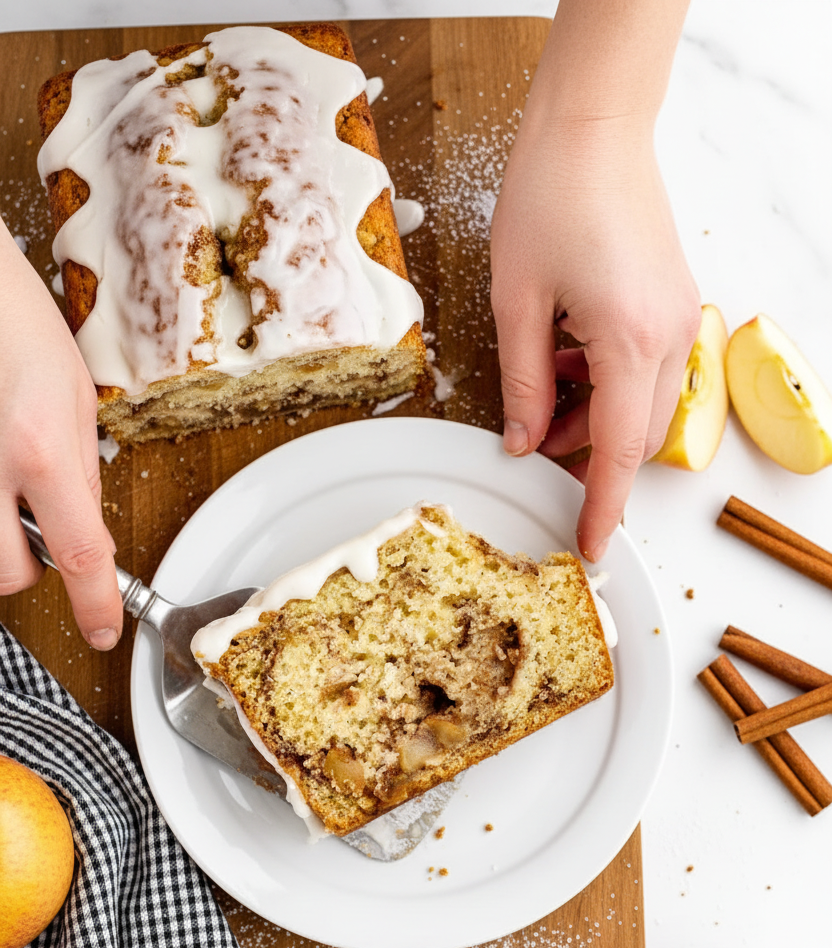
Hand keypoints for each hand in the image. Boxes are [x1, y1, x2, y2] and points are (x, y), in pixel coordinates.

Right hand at [0, 219, 121, 648]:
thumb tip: (83, 525)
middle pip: (9, 573)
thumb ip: (80, 469)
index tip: (103, 629)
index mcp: (39, 448)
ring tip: (2, 486)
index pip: (80, 553)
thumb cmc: (12, 321)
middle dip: (29, 564)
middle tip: (32, 520)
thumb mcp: (73, 394)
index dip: (96, 603)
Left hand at [491, 115, 700, 561]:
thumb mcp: (515, 301)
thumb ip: (523, 384)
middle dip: (587, 457)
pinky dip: (607, 383)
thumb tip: (523, 442)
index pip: (617, 452)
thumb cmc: (550, 196)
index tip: (592, 546)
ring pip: (641, 405)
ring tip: (544, 391)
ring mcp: (677, 317)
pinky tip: (567, 357)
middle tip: (536, 453)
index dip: (601, 507)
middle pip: (634, 436)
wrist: (594, 127)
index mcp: (629, 342)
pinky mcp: (672, 302)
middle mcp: (667, 336)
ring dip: (594, 417)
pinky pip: (645, 368)